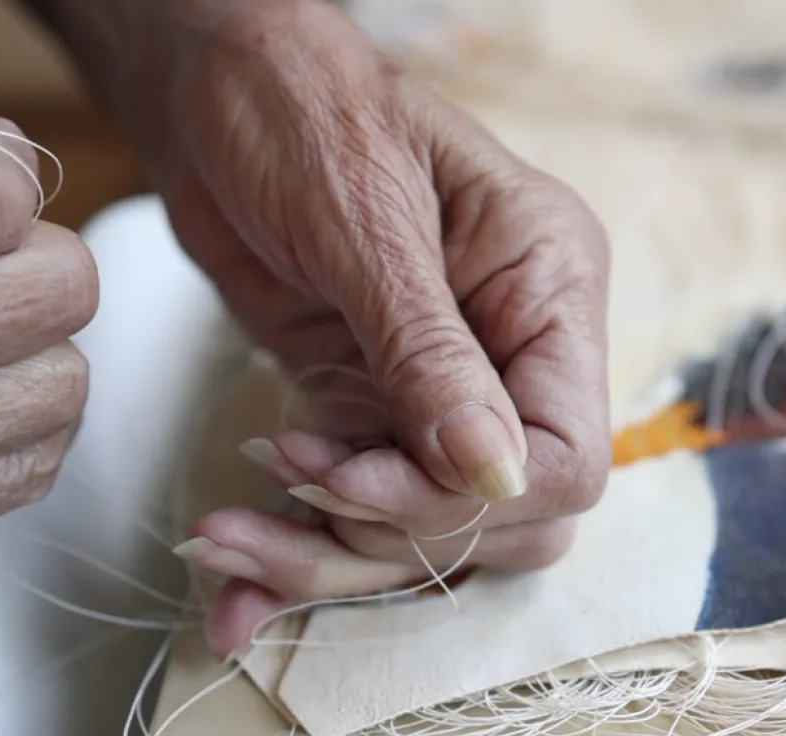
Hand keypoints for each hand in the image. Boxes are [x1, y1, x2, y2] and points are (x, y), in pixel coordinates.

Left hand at [145, 1, 609, 654]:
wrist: (216, 93)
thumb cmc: (306, 109)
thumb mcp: (369, 225)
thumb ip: (431, 355)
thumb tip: (494, 479)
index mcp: (549, 292)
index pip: (569, 456)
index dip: (470, 500)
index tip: (353, 482)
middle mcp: (508, 356)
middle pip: (498, 519)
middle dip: (390, 534)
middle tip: (289, 483)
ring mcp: (436, 394)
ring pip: (419, 534)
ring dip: (323, 559)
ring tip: (223, 539)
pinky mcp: (364, 410)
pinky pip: (351, 510)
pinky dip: (293, 553)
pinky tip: (231, 593)